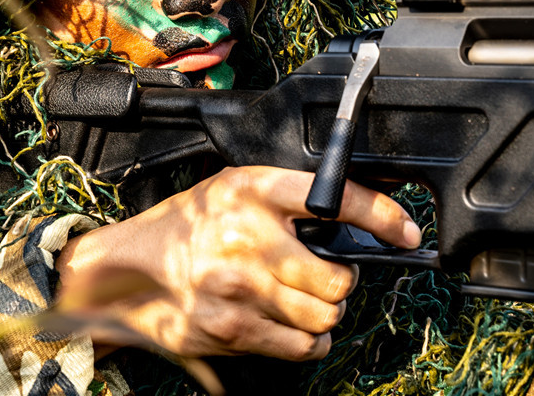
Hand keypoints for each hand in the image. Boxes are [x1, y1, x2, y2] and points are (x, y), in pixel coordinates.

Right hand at [56, 166, 420, 359]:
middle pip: (337, 278)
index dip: (381, 216)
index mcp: (253, 189)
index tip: (405, 231)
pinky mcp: (230, 328)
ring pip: (323, 316)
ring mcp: (238, 286)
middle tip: (325, 277)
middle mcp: (247, 234)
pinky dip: (307, 340)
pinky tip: (287, 324)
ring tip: (302, 301)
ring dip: (323, 314)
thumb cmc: (187, 228)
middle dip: (340, 283)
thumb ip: (287, 202)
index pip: (335, 198)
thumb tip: (357, 225)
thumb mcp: (234, 191)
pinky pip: (300, 346)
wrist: (127, 272)